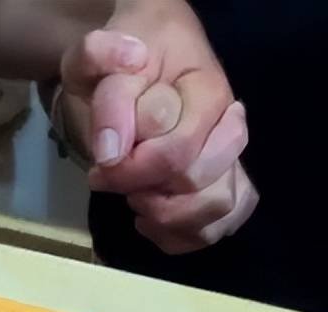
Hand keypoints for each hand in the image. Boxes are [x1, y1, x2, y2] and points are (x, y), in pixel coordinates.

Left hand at [59, 0, 256, 252]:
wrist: (145, 57)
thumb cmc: (122, 62)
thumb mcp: (96, 60)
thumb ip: (100, 82)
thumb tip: (112, 148)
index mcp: (207, 92)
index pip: (179, 153)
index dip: (132, 171)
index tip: (99, 168)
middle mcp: (229, 128)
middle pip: (202, 186)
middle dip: (150, 196)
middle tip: (116, 182)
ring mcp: (231, 158)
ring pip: (220, 210)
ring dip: (170, 220)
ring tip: (137, 204)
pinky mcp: (226, 185)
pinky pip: (220, 227)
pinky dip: (183, 237)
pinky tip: (151, 222)